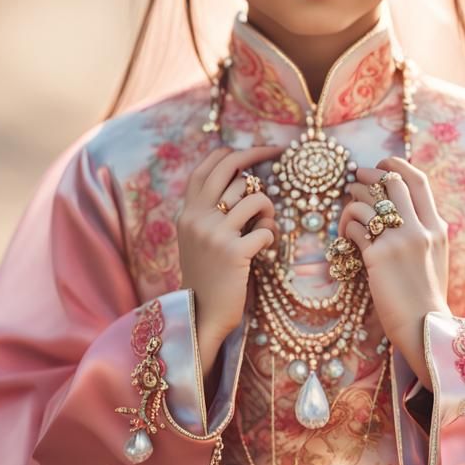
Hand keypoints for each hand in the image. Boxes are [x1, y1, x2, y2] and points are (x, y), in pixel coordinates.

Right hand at [176, 144, 283, 368]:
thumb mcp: (197, 238)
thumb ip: (209, 210)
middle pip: (231, 168)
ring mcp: (215, 234)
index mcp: (188, 212)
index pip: (207, 167)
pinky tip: (263, 248)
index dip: (233, 153)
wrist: (202, 314)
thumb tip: (241, 180)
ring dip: (268, 211)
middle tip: (277, 152)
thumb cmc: (207, 275)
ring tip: (264, 227)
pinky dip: (271, 236)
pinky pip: (266, 229)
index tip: (255, 150)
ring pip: (256, 198)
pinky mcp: (234, 252)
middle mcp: (198, 218)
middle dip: (258, 154)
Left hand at [337, 157, 451, 389]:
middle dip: (368, 176)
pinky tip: (346, 238)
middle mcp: (421, 228)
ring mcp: (400, 241)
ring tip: (346, 211)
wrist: (425, 327)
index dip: (397, 165)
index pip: (418, 180)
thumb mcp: (435, 257)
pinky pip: (355, 226)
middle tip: (355, 180)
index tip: (381, 164)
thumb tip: (400, 210)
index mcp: (437, 227)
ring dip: (352, 201)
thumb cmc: (426, 296)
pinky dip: (347, 227)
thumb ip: (423, 232)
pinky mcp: (378, 256)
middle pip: (390, 182)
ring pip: (368, 201)